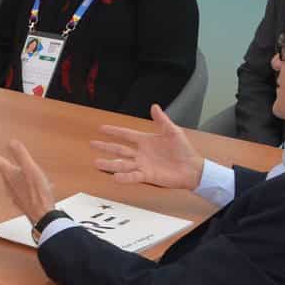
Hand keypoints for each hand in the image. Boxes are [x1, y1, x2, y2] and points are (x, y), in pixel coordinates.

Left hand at [0, 139, 56, 224]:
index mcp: (9, 175)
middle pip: (6, 171)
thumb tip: (11, 142)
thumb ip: (21, 155)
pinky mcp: (22, 202)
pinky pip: (23, 190)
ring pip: (15, 181)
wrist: (43, 217)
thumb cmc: (38, 193)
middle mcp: (8, 185)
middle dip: (10, 165)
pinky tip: (38, 188)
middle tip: (16, 161)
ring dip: (23, 176)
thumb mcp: (31, 169)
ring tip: (35, 175)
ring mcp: (14, 195)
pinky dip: (29, 186)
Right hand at [90, 104, 204, 189]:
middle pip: (119, 149)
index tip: (102, 128)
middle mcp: (141, 153)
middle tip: (92, 144)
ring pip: (122, 164)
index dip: (114, 131)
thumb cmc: (184, 150)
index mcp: (145, 141)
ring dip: (109, 164)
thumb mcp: (173, 132)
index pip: (126, 135)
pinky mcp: (147, 176)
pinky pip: (133, 176)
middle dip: (105, 147)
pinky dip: (124, 177)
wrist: (192, 168)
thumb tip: (154, 106)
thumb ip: (162, 120)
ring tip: (96, 163)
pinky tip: (115, 176)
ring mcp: (142, 165)